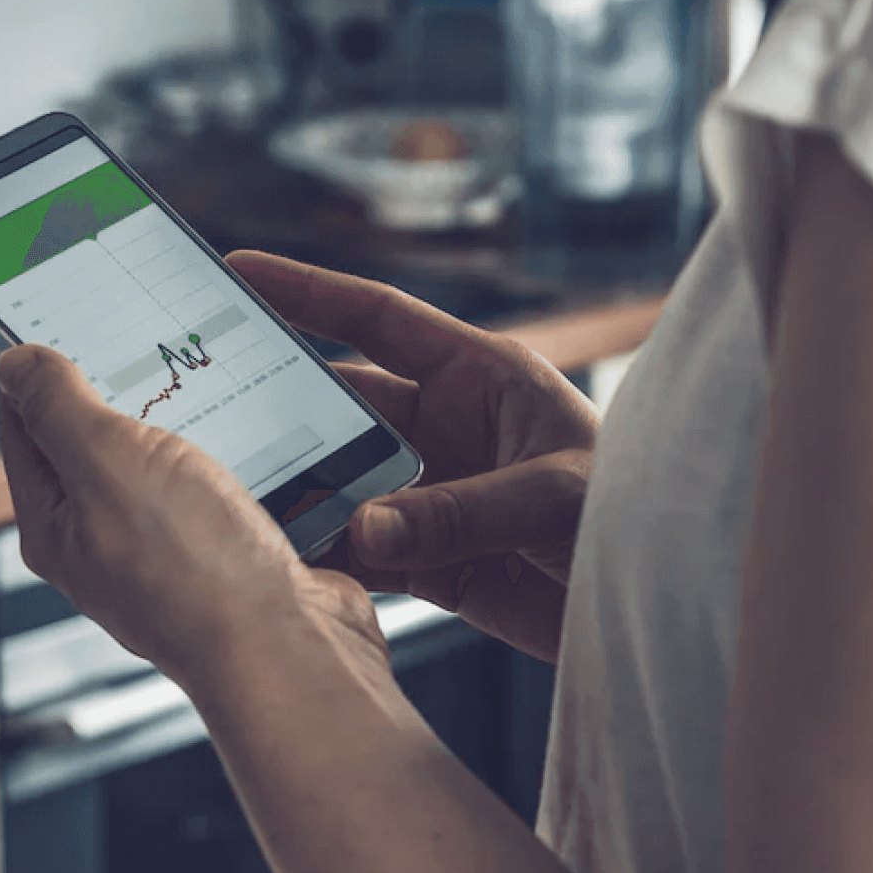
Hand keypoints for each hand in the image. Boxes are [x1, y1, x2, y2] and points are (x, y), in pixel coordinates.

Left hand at [0, 344, 389, 684]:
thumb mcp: (107, 462)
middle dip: (133, 388)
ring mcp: (178, 554)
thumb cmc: (195, 571)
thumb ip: (58, 406)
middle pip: (106, 443)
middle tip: (160, 340)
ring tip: (227, 388)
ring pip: (181, 462)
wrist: (291, 648)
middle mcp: (110, 544)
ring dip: (205, 423)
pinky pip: (240, 489)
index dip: (42, 369)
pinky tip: (275, 439)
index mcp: (57, 524)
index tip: (72, 316)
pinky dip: (255, 458)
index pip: (26, 427)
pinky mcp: (239, 559)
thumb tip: (15, 363)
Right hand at [227, 251, 599, 662]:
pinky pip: (363, 551)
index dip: (309, 293)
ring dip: (296, 491)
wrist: (670, 602)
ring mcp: (437, 496)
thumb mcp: (554, 496)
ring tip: (228, 493)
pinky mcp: (437, 564)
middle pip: (344, 407)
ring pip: (343, 482)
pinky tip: (282, 560)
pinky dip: (325, 557)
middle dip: (280, 407)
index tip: (239, 271)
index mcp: (483, 377)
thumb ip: (459, 512)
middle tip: (203, 402)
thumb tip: (364, 527)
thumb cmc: (637, 515)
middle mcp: (451, 429)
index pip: (380, 319)